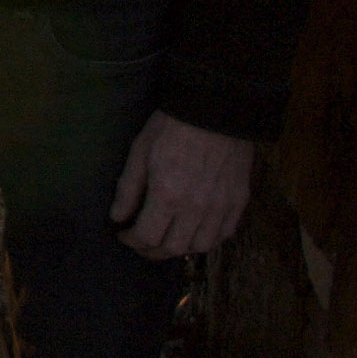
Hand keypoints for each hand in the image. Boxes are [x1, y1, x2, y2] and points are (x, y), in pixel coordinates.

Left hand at [109, 111, 252, 258]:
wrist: (215, 107)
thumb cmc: (172, 125)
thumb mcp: (140, 151)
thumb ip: (128, 188)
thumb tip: (117, 217)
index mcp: (168, 195)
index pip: (147, 237)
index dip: (131, 240)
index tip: (124, 234)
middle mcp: (196, 207)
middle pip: (172, 248)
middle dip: (151, 250)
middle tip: (142, 242)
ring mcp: (221, 206)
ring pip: (200, 246)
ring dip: (180, 248)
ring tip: (168, 238)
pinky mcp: (239, 200)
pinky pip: (224, 234)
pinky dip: (208, 238)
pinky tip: (196, 230)